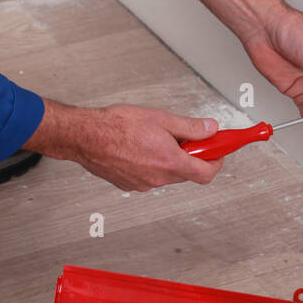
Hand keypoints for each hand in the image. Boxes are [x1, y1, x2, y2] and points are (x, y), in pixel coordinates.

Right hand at [22, 100, 224, 190]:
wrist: (84, 136)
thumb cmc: (116, 126)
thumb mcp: (160, 118)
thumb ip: (190, 127)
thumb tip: (211, 130)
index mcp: (170, 161)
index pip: (206, 173)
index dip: (217, 160)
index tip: (218, 149)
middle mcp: (158, 178)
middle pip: (187, 173)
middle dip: (191, 155)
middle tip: (186, 137)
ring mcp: (143, 184)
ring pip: (167, 174)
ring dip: (169, 159)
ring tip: (154, 137)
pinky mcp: (129, 184)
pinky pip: (150, 176)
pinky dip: (151, 163)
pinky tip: (139, 147)